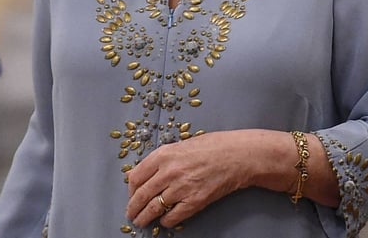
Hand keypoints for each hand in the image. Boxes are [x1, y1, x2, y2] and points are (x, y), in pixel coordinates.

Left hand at [125, 130, 271, 227]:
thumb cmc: (212, 146)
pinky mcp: (195, 201)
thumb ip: (163, 159)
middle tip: (131, 214)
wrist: (237, 155)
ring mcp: (181, 188)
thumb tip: (146, 174)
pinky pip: (173, 216)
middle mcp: (169, 172)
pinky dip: (166, 221)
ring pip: (154, 208)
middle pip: (141, 195)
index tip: (131, 194)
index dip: (130, 189)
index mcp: (163, 155)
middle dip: (133, 208)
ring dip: (145, 218)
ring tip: (141, 222)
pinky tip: (164, 221)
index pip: (136, 176)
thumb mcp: (181, 146)